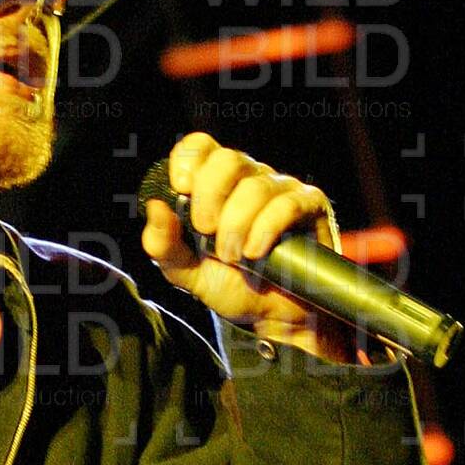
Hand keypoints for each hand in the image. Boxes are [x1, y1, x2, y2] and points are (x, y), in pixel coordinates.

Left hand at [140, 131, 351, 363]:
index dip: (188, 161)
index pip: (201, 146)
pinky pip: (287, 203)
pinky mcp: (309, 205)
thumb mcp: (187, 272)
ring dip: (236, 227)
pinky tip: (257, 252)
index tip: (181, 190)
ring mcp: (281, 189)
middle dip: (209, 200)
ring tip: (234, 257)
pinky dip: (266, 229)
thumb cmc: (231, 287)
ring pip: (255, 187)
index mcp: (217, 185)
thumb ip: (163, 245)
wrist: (272, 318)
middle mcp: (249, 178)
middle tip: (206, 234)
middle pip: (227, 159)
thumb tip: (154, 207)